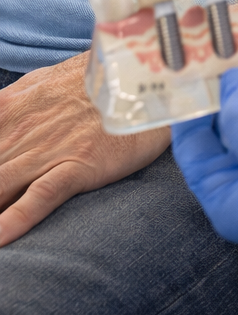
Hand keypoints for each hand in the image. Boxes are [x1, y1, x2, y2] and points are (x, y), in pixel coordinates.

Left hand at [0, 52, 168, 244]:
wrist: (145, 76)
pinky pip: (37, 199)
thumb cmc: (94, 81)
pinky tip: (0, 238)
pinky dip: (13, 222)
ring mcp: (47, 151)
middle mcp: (20, 132)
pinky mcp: (76, 167)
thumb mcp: (40, 83)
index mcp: (8, 109)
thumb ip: (10, 104)